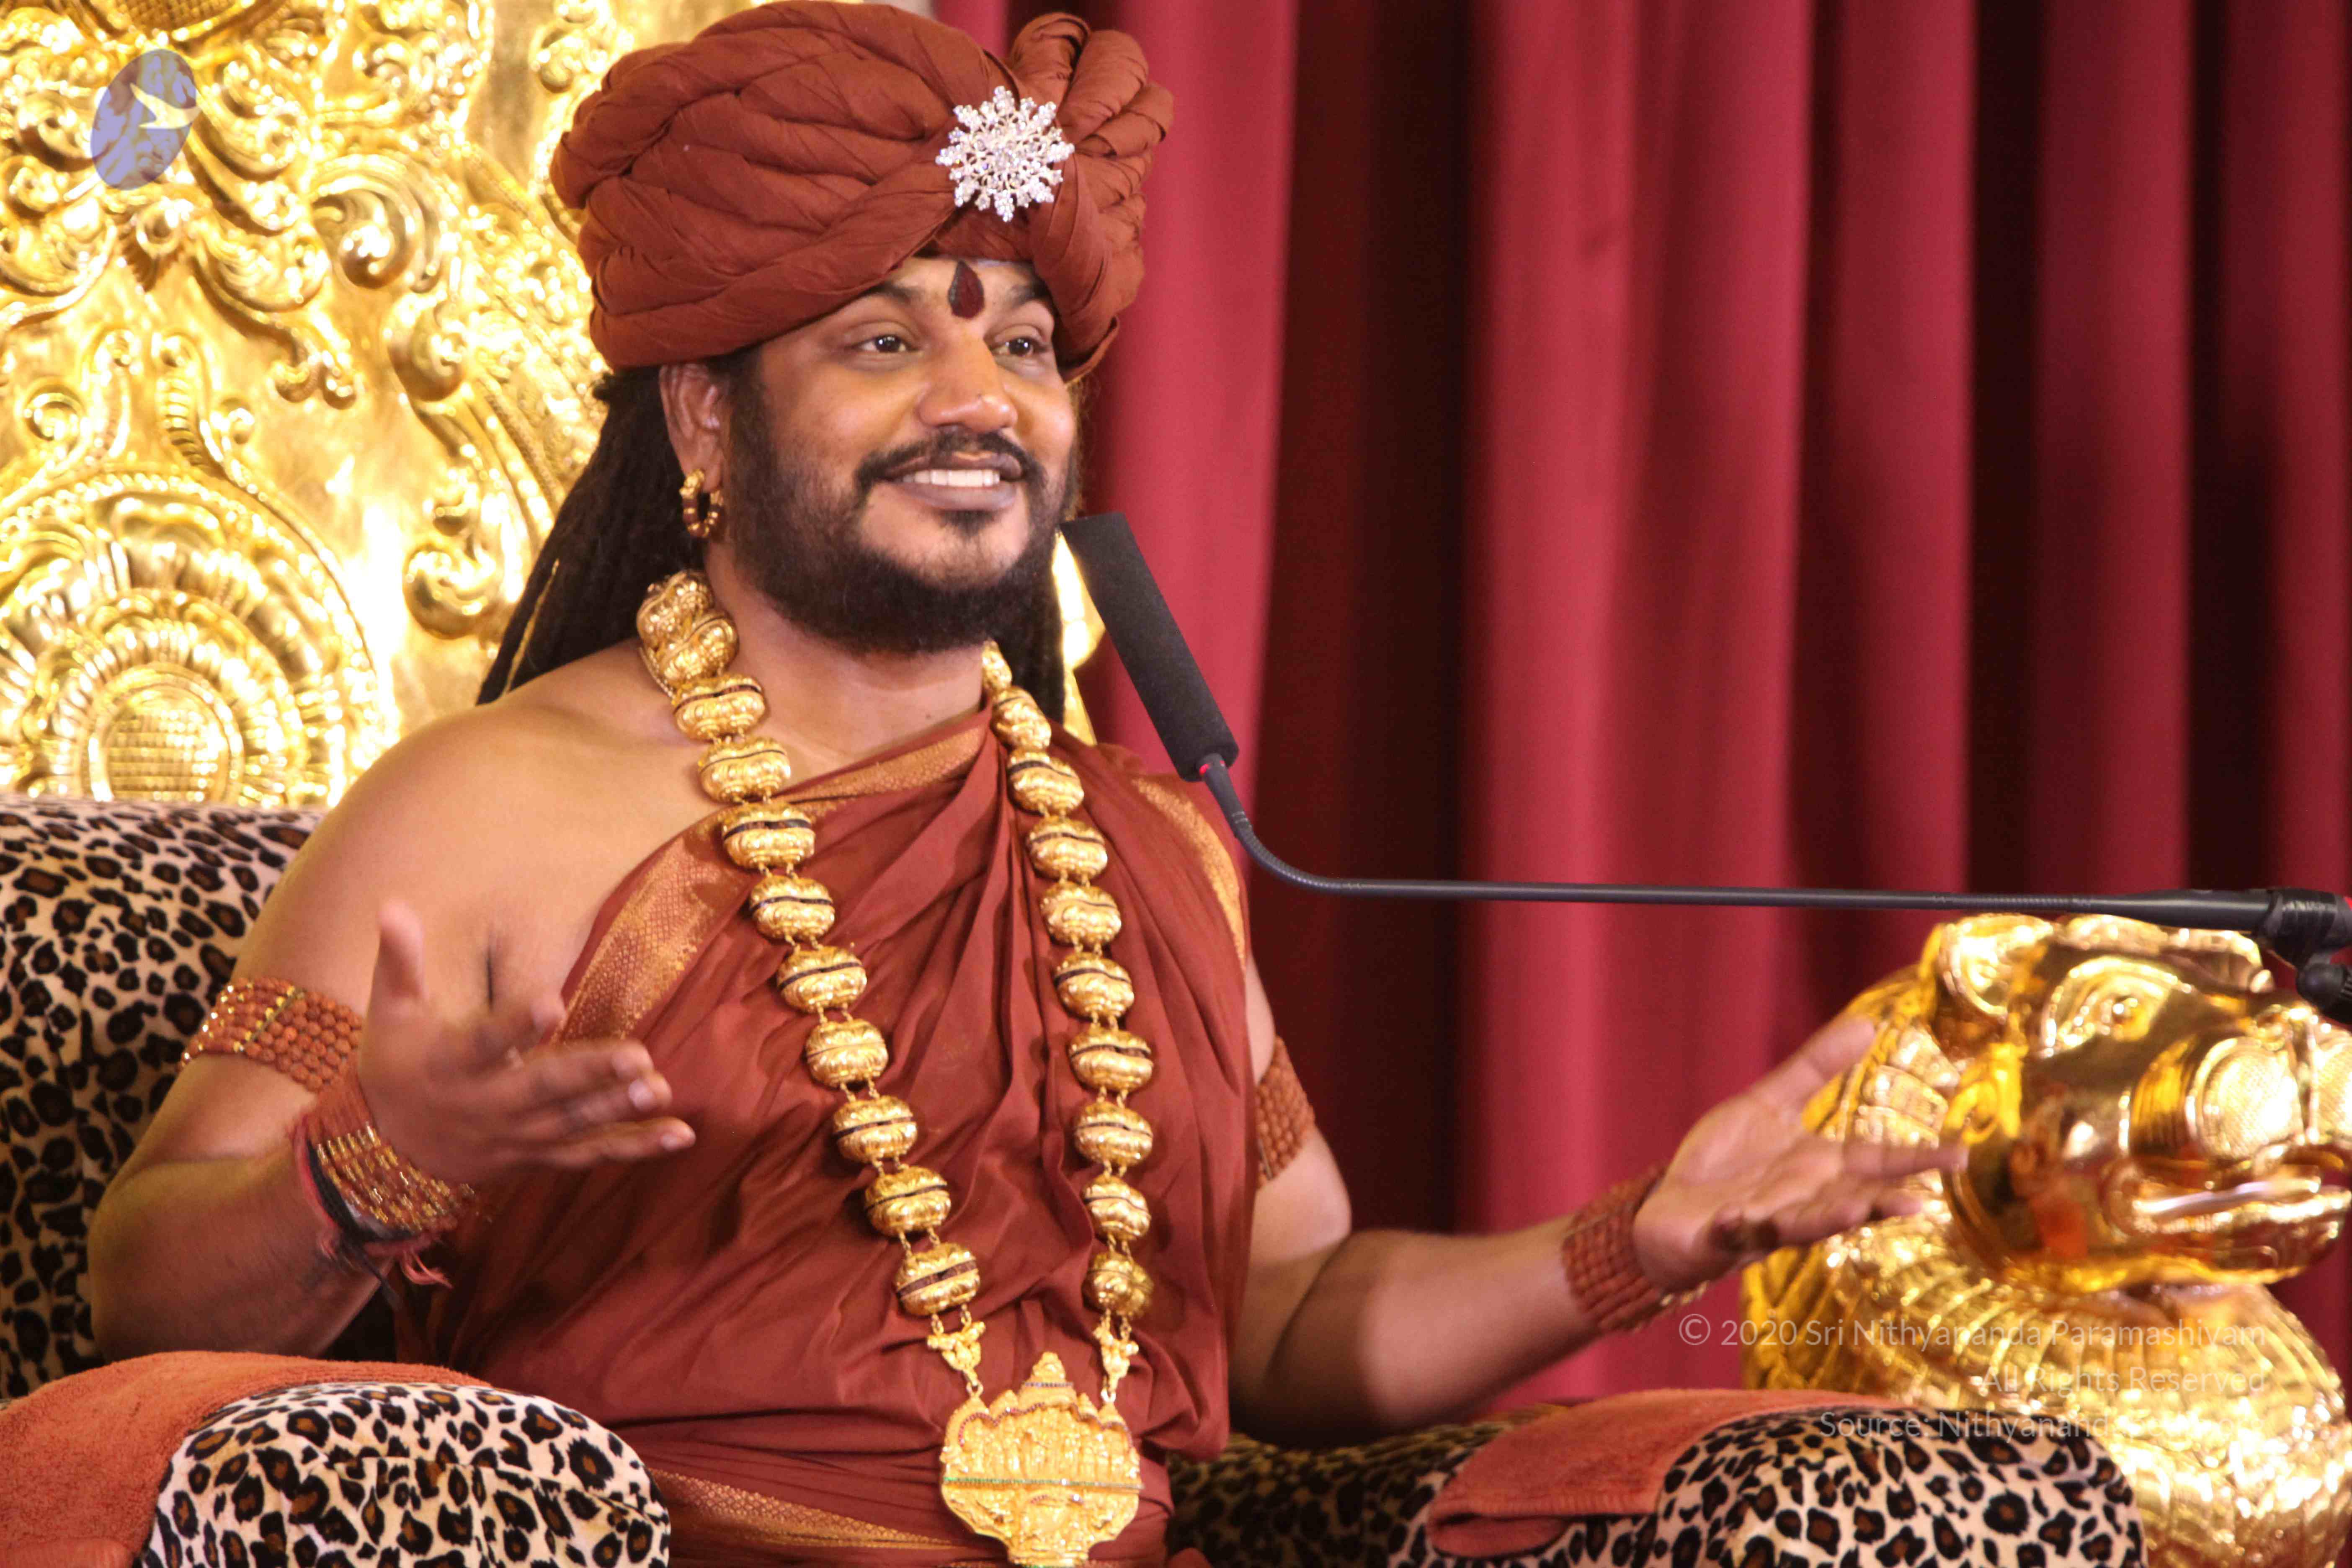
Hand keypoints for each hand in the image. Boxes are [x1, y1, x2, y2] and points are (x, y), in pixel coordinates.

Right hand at [353, 902, 695, 1184]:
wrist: (385, 1151)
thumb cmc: (394, 1068)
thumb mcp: (388, 1014)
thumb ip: (398, 961)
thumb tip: (393, 905)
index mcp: (449, 1065)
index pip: (484, 1043)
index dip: (516, 1024)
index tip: (553, 1000)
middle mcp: (485, 1105)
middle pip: (542, 1089)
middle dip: (589, 1074)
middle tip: (638, 1056)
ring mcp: (515, 1136)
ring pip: (571, 1125)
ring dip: (618, 1110)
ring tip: (661, 1088)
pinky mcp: (536, 1157)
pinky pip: (588, 1155)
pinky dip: (633, 1148)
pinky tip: (679, 1135)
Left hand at [1628, 1014, 1960, 1293]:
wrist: (1669, 1207)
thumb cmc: (1726, 1162)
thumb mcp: (1768, 1104)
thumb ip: (1814, 1068)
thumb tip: (1867, 1023)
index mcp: (1819, 1167)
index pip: (1877, 1162)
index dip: (1917, 1158)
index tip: (1963, 1154)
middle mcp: (1802, 1199)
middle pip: (1850, 1200)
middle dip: (1881, 1203)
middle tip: (1919, 1204)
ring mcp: (1765, 1221)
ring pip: (1802, 1224)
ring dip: (1825, 1220)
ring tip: (1852, 1210)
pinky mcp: (1723, 1236)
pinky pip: (1734, 1234)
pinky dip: (1738, 1228)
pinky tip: (1739, 1220)